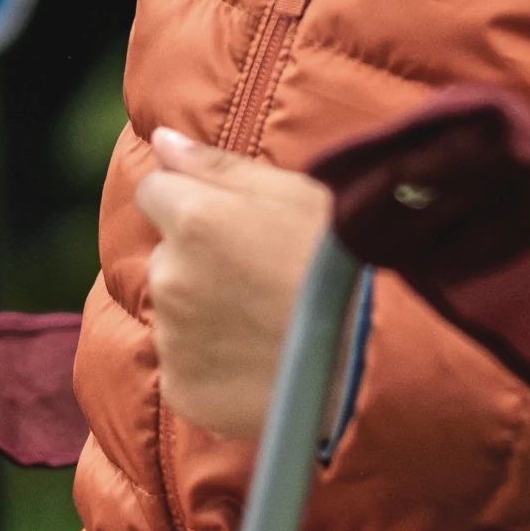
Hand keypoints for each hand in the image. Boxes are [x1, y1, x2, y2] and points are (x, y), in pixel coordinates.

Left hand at [137, 128, 336, 438]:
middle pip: (168, 255)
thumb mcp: (296, 194)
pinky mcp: (182, 391)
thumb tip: (161, 139)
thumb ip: (216, 164)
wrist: (374, 366)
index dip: (190, 199)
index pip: (154, 190)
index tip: (230, 221)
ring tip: (268, 323)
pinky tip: (259, 362)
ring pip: (175, 311)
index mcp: (195, 219)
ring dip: (205, 312)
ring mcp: (173, 339)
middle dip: (200, 260)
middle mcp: (171, 277)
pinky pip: (185, 366)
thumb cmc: (347, 267)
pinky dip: (212, 364)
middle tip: (262, 278)